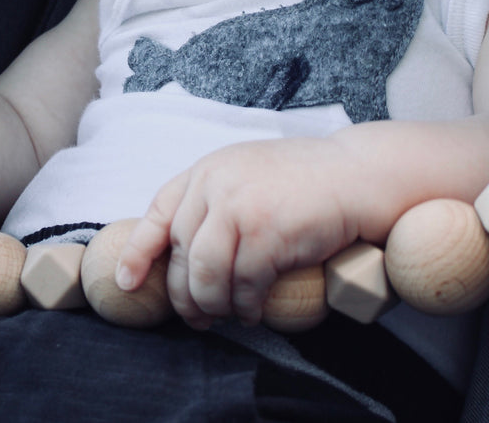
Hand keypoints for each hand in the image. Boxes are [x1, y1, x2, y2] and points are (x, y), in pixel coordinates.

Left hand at [116, 138, 360, 328]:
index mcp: (207, 170)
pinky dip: (246, 306)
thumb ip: (216, 198)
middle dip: (184, 295)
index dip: (138, 251)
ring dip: (214, 305)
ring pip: (206, 275)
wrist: (360, 174)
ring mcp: (240, 207)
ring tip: (228, 316)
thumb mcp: (248, 173)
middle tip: (198, 318)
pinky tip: (254, 312)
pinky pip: (244, 285)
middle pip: (181, 254)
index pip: (158, 212)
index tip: (128, 282)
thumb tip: (185, 250)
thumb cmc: (308, 181)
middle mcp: (216, 184)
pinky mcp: (268, 233)